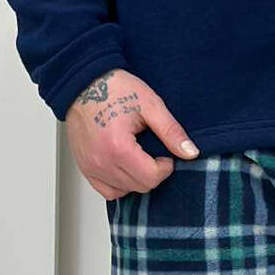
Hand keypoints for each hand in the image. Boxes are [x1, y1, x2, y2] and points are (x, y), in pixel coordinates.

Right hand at [65, 67, 197, 198]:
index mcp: (118, 147)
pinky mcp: (84, 168)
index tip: (165, 154)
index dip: (165, 167)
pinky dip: (119, 184)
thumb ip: (171, 131)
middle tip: (152, 152)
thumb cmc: (114, 89)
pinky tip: (125, 167)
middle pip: (139, 186)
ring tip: (137, 156)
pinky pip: (107, 191)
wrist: (84, 83)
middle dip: (153, 173)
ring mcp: (90, 167)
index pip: (151, 177)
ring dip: (137, 179)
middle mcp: (101, 161)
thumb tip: (190, 152)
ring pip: (124, 191)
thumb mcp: (150, 105)